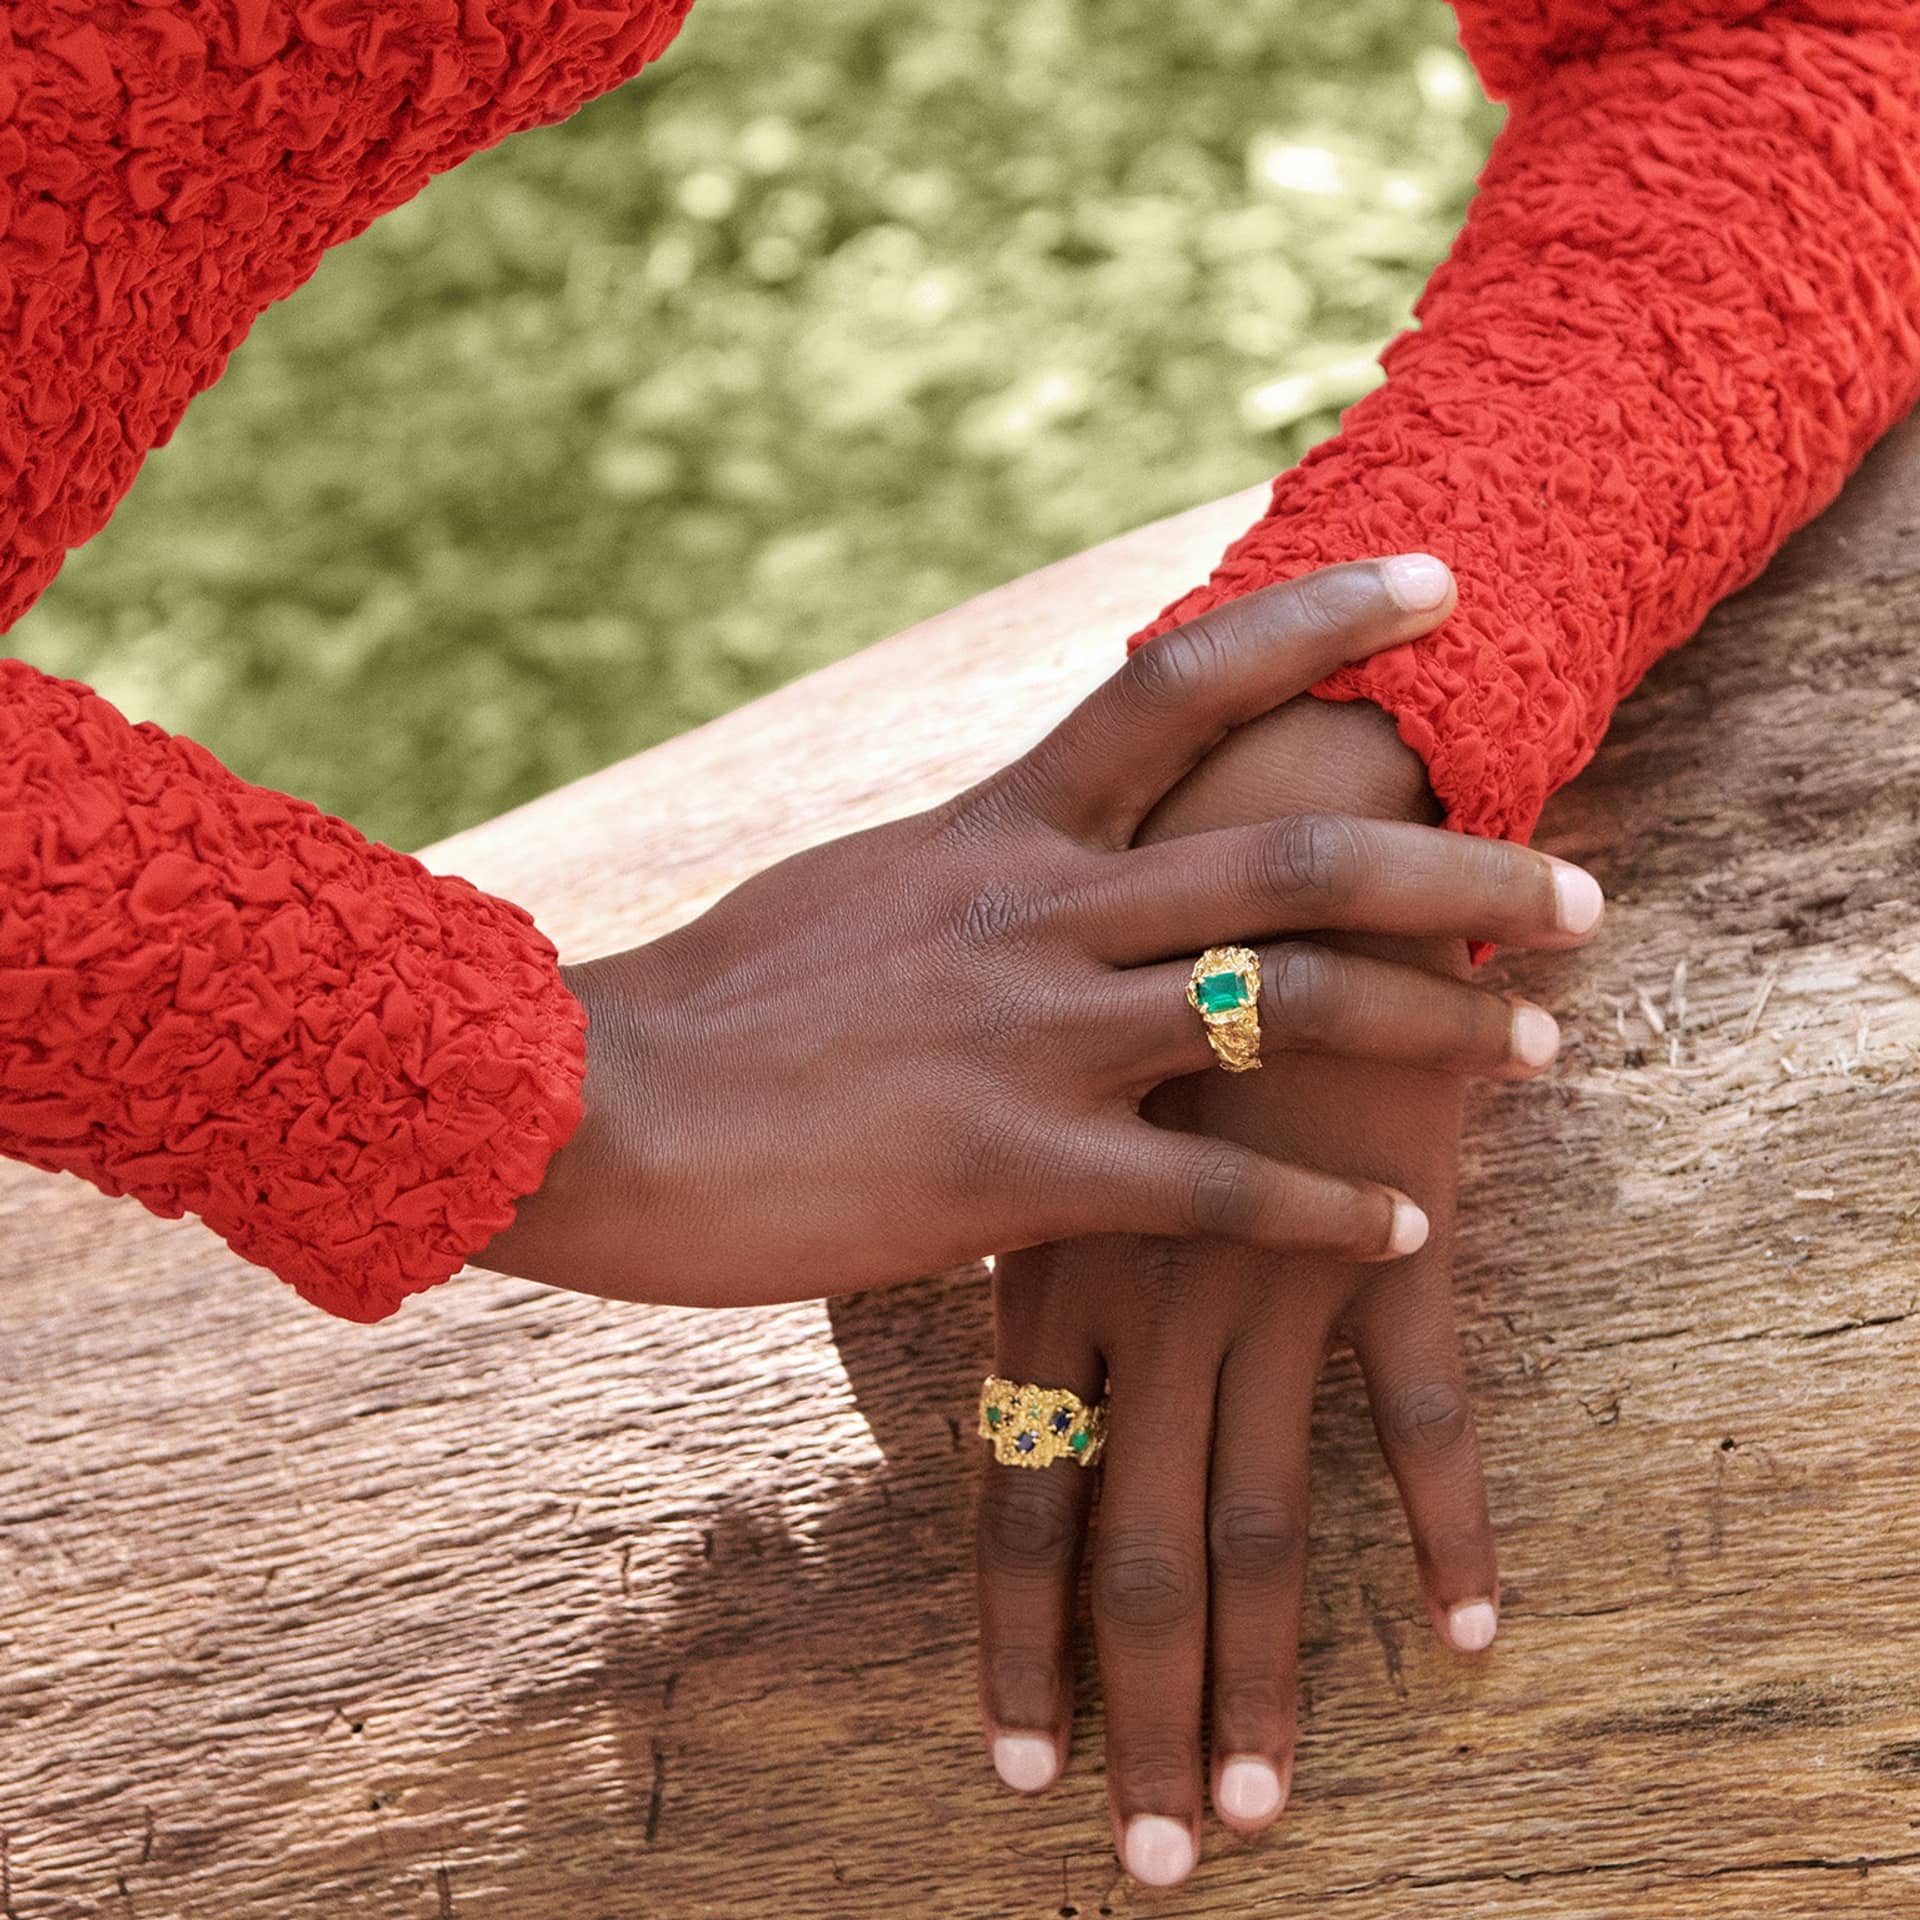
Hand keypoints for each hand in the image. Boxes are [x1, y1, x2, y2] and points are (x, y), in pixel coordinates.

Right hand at [479, 558, 1598, 1307]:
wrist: (590, 1105)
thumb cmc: (711, 1004)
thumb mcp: (852, 891)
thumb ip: (972, 868)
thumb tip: (1038, 848)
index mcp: (997, 831)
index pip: (1178, 679)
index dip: (1319, 618)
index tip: (1440, 584)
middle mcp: (1039, 912)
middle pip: (1297, 850)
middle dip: (1462, 859)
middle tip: (1584, 884)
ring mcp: (1033, 1038)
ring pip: (1287, 1004)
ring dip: (1439, 1022)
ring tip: (1544, 1040)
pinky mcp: (1010, 1170)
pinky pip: (1213, 1189)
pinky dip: (1325, 1207)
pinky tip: (1408, 1224)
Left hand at [974, 697, 1577, 1886]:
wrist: (1258, 802)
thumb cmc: (1116, 931)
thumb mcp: (1012, 1078)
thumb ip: (984, 1177)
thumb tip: (951, 1274)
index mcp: (1031, 1246)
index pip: (1009, 1490)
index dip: (1014, 1638)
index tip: (1013, 1764)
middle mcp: (1128, 1279)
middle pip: (1120, 1534)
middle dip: (1126, 1707)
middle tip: (1139, 1860)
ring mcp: (1249, 1262)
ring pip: (1252, 1508)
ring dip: (1263, 1681)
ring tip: (1252, 1819)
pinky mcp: (1375, 1223)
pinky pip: (1414, 1403)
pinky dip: (1442, 1522)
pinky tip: (1463, 1637)